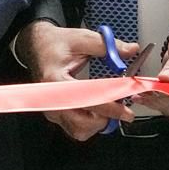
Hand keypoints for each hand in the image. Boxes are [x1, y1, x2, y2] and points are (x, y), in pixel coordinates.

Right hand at [19, 22, 136, 141]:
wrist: (37, 46)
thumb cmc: (56, 43)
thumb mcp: (82, 38)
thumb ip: (107, 46)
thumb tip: (130, 50)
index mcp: (56, 79)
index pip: (85, 101)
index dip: (109, 108)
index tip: (126, 112)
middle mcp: (51, 99)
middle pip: (81, 123)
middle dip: (104, 118)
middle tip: (120, 108)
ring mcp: (52, 109)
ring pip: (79, 131)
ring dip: (98, 123)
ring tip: (108, 108)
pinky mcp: (55, 114)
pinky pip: (75, 129)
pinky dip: (90, 125)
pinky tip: (97, 112)